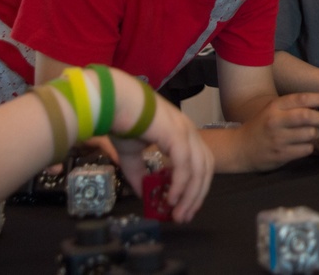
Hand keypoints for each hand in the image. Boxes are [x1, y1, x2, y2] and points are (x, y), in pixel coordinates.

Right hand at [111, 82, 213, 223]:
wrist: (113, 101)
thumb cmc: (122, 122)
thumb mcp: (131, 155)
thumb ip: (139, 175)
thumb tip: (144, 196)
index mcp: (183, 134)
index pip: (200, 163)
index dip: (196, 186)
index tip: (186, 206)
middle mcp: (189, 132)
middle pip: (205, 169)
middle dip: (196, 195)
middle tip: (184, 216)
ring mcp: (185, 132)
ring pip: (198, 169)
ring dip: (190, 194)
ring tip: (178, 213)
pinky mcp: (177, 134)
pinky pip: (185, 164)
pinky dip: (181, 184)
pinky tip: (172, 197)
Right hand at [236, 92, 318, 169]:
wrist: (240, 147)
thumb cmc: (263, 125)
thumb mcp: (274, 110)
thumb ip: (295, 106)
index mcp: (276, 106)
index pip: (303, 98)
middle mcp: (276, 120)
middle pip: (308, 116)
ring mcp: (278, 139)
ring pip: (310, 134)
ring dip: (315, 134)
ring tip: (308, 134)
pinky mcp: (281, 155)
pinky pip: (306, 149)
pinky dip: (308, 147)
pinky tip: (300, 145)